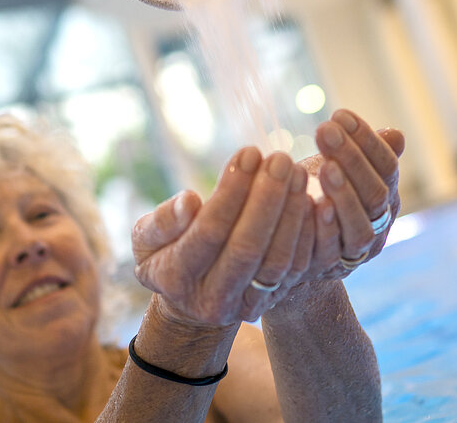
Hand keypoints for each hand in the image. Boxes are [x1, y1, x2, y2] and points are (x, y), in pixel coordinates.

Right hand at [132, 147, 313, 324]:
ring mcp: (246, 304)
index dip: (231, 192)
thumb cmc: (164, 254)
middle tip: (280, 159)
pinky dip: (307, 234)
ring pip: (277, 261)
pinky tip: (311, 199)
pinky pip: (297, 269)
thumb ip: (161, 221)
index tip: (248, 153)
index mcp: (177, 277)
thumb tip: (189, 201)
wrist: (190, 304)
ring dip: (291, 213)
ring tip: (298, 172)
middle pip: (248, 248)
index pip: (210, 232)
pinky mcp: (273, 301)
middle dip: (267, 199)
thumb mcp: (144, 239)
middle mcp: (214, 298)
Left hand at [298, 110, 404, 281]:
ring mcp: (355, 250)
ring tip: (323, 165)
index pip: (386, 167)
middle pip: (374, 194)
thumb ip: (365, 154)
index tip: (340, 115)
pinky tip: (311, 202)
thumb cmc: (318, 191)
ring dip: (343, 193)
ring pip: (359, 225)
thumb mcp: (339, 167)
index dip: (367, 141)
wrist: (292, 241)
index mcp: (385, 196)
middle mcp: (378, 225)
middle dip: (351, 158)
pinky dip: (325, 226)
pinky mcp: (328, 267)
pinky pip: (331, 250)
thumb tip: (396, 135)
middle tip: (324, 130)